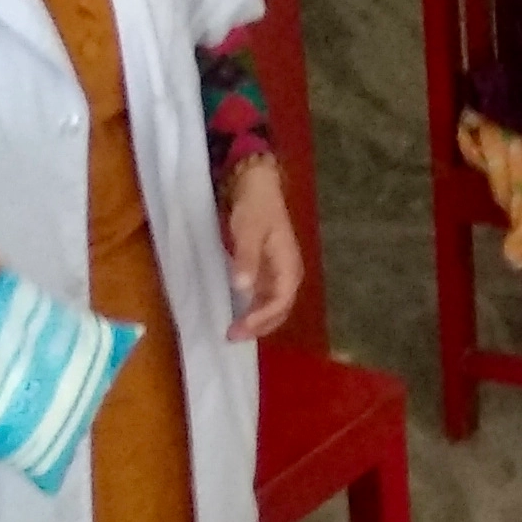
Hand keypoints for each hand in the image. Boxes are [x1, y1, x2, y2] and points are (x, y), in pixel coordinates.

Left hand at [223, 158, 302, 340]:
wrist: (257, 186)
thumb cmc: (255, 207)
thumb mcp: (249, 231)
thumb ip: (247, 259)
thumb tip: (242, 288)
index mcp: (289, 265)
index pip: (281, 301)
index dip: (263, 317)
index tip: (241, 327)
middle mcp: (288, 273)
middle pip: (280, 309)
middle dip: (259, 326)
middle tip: (232, 336)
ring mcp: (278, 273)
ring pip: (273, 306)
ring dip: (256, 322)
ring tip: (234, 332)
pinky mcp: (267, 270)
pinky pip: (264, 298)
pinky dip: (252, 310)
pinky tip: (237, 315)